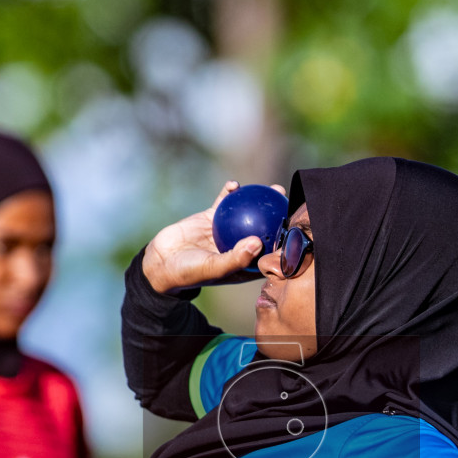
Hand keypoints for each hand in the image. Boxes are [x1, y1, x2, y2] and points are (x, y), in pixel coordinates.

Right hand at [142, 181, 285, 293]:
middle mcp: (237, 245)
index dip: (284, 241)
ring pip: (247, 212)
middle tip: (289, 202)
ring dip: (259, 200)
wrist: (161, 263)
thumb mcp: (214, 268)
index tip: (296, 229)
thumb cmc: (189, 272)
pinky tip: (234, 185)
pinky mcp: (210, 218)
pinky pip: (223, 203)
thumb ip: (236, 258)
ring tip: (271, 187)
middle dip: (279, 216)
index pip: (269, 251)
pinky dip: (229, 193)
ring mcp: (225, 230)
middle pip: (263, 228)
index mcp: (243, 262)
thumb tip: (259, 242)